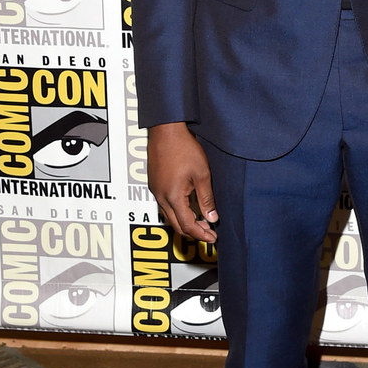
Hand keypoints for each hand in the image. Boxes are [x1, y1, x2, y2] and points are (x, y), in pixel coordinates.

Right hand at [146, 122, 217, 242]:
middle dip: (193, 232)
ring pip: (169, 216)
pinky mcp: (154, 184)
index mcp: (173, 196)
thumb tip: (212, 218)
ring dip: (184, 222)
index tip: (212, 238)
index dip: (201, 235)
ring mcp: (155, 190)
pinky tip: (188, 207)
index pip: (187, 225)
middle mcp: (161, 196)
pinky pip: (164, 205)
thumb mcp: (201, 174)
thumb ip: (206, 199)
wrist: (166, 130)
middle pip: (176, 225)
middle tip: (208, 232)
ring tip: (201, 222)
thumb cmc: (183, 148)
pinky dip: (177, 212)